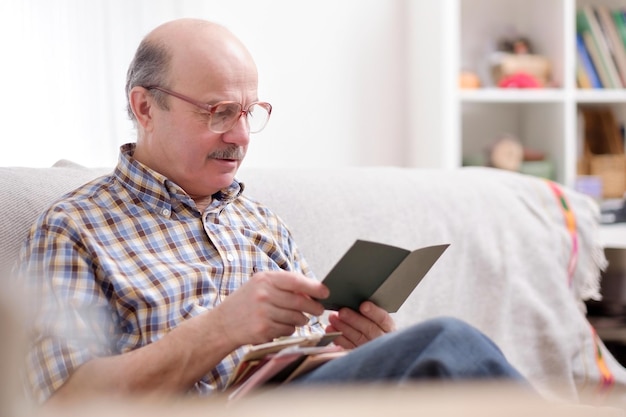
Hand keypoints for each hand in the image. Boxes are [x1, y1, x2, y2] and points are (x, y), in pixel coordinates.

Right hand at [212, 270, 328, 347]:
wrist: (223, 324)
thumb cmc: (246, 302)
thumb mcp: (260, 285)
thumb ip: (283, 285)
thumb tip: (312, 290)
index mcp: (265, 279)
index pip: (295, 281)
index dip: (314, 287)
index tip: (325, 292)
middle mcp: (264, 294)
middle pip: (299, 301)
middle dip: (314, 307)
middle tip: (319, 310)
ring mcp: (263, 313)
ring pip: (297, 317)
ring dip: (302, 319)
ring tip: (299, 318)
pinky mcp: (264, 329)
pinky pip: (288, 330)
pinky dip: (290, 329)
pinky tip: (281, 326)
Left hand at [325, 301, 395, 348]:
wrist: (376, 349)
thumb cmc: (372, 325)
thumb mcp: (375, 318)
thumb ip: (367, 310)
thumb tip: (353, 298)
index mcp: (389, 328)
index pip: (383, 319)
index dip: (374, 312)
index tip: (363, 305)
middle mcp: (382, 339)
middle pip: (370, 329)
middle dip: (354, 319)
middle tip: (342, 312)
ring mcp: (371, 350)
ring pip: (358, 338)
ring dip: (344, 328)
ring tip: (333, 318)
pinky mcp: (359, 356)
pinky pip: (349, 348)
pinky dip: (339, 339)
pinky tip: (331, 331)